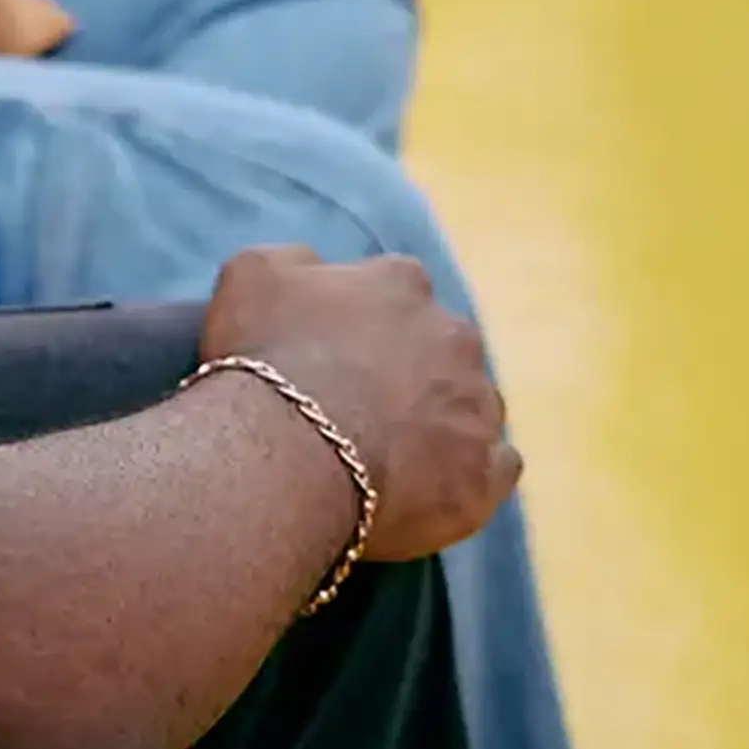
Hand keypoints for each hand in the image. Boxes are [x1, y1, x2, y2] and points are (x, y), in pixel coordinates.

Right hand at [200, 244, 517, 564]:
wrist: (287, 455)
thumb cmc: (266, 360)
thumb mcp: (253, 274)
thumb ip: (294, 261)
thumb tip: (314, 268)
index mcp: (402, 283)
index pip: (397, 289)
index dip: (364, 322)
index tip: (336, 351)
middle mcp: (453, 335)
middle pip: (441, 347)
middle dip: (412, 370)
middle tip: (362, 406)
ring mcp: (477, 407)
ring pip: (473, 405)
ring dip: (443, 421)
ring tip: (394, 455)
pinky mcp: (484, 475)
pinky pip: (495, 468)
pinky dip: (469, 473)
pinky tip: (431, 487)